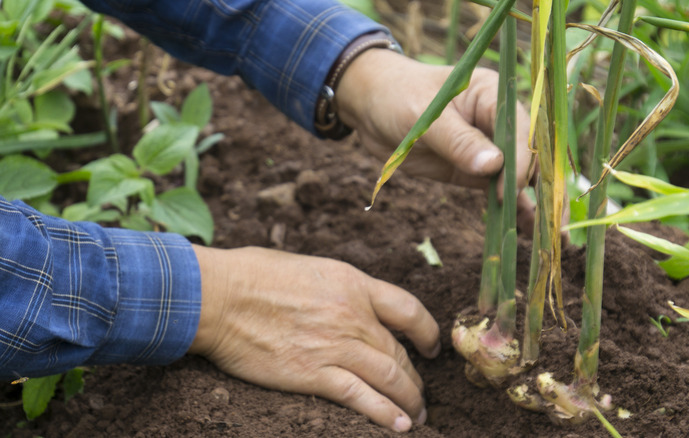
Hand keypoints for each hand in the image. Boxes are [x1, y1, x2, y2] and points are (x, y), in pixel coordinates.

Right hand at [188, 245, 440, 431]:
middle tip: (420, 393)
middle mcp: (353, 315)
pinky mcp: (313, 374)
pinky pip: (362, 398)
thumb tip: (346, 301)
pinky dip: (385, 414)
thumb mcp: (308, 268)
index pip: (408, 309)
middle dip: (415, 377)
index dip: (427, 332)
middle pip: (399, 351)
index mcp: (353, 283)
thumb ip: (336, 287)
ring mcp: (335, 346)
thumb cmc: (252, 274)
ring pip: (390, 378)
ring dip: (409, 400)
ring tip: (417, 416)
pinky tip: (399, 426)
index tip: (431, 347)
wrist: (219, 296)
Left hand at [337, 49, 535, 234]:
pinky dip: (510, 208)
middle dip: (539, 185)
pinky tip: (526, 230)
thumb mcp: (426, 118)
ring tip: (550, 233)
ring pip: (517, 176)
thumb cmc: (398, 97)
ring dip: (532, 202)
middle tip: (551, 220)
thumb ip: (458, 141)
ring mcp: (487, 147)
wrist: (371, 107)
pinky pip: (497, 190)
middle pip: (528, 154)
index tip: (511, 186)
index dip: (520, 158)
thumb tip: (494, 166)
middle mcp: (497, 121)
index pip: (519, 129)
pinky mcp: (473, 170)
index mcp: (492, 94)